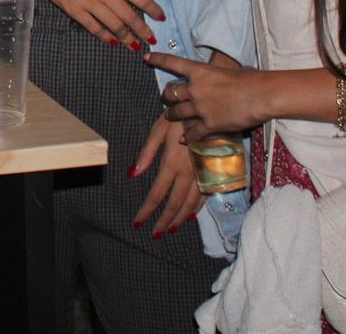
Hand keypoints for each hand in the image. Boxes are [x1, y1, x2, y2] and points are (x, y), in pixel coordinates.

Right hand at [1, 0, 164, 46]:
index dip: (153, 9)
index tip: (161, 17)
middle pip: (129, 16)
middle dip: (143, 30)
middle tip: (151, 39)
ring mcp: (90, 3)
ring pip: (114, 25)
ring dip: (127, 37)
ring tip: (134, 45)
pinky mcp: (75, 11)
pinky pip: (94, 28)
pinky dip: (104, 36)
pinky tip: (111, 42)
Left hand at [130, 116, 203, 237]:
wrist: (209, 109)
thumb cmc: (179, 116)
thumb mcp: (158, 129)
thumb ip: (146, 153)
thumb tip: (132, 174)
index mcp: (172, 162)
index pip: (157, 194)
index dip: (147, 210)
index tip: (138, 222)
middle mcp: (189, 172)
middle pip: (174, 204)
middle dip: (163, 221)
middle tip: (155, 235)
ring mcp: (203, 174)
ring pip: (191, 204)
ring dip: (179, 219)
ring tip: (169, 230)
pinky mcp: (214, 172)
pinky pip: (204, 196)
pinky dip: (196, 209)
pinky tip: (190, 216)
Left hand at [146, 50, 264, 139]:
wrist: (262, 95)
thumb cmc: (252, 79)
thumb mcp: (231, 70)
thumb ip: (220, 74)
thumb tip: (224, 74)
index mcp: (200, 71)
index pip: (172, 62)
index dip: (157, 59)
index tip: (146, 58)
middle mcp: (195, 89)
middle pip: (170, 93)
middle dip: (166, 96)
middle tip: (167, 99)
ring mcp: (200, 107)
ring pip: (176, 113)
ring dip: (171, 115)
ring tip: (170, 116)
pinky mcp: (209, 124)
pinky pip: (192, 132)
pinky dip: (188, 136)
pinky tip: (184, 140)